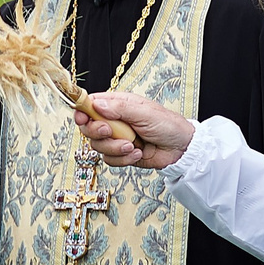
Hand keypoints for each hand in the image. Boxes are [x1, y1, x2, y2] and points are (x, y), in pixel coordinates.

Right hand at [78, 90, 195, 169]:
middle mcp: (114, 121)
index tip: (83, 118)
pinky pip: (109, 160)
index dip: (82, 112)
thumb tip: (97, 104)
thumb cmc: (167, 125)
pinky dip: (124, 159)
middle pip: (88, 128)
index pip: (90, 105)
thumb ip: (120, 108)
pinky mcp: (121, 154)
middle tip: (110, 132)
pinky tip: (138, 153)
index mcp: (118, 105)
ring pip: (98, 146)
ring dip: (115, 149)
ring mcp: (117, 139)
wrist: (181, 148)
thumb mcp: (144, 112)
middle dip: (97, 133)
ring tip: (133, 146)